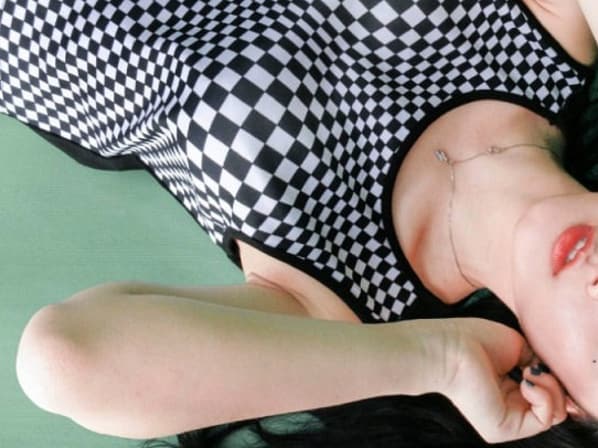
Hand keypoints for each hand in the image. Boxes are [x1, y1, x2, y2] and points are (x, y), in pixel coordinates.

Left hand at [437, 318, 567, 442]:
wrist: (451, 347)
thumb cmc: (473, 340)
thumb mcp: (517, 347)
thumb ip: (539, 366)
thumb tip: (554, 378)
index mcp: (506, 386)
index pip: (543, 391)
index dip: (554, 379)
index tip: (545, 363)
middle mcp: (506, 405)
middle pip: (552, 403)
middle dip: (554, 382)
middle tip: (535, 366)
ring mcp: (505, 418)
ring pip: (554, 413)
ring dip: (551, 387)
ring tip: (529, 371)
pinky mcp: (503, 428)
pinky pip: (543, 419)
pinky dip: (544, 396)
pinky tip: (525, 380)